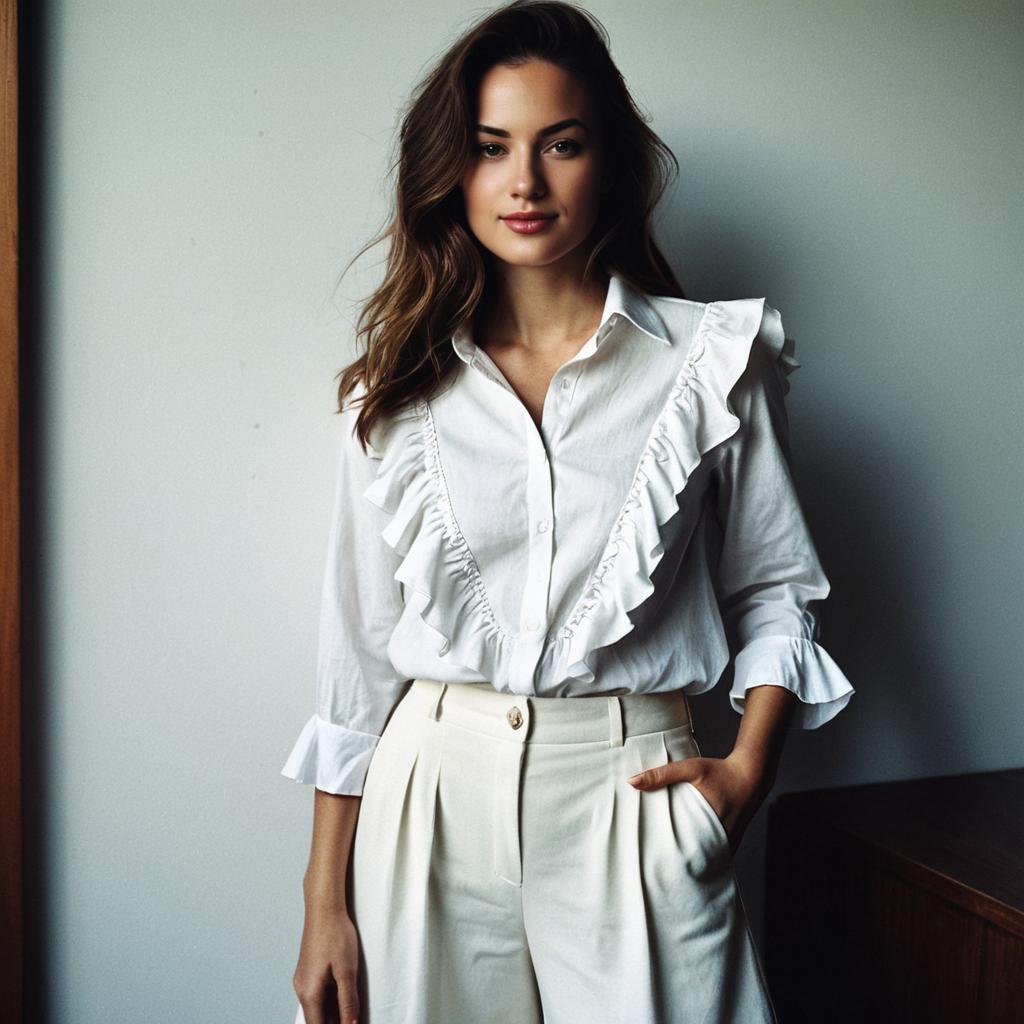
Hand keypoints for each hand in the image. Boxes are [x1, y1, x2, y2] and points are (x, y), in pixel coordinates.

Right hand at [293, 904, 361, 1023]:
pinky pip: (317, 994)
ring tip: (352, 1009)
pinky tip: (344, 995)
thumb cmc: (335, 934)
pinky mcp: (309, 971)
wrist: (324, 908)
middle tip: (352, 1018)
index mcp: (309, 993)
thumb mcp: (347, 971)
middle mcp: (302, 989)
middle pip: (316, 1018)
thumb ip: (348, 1001)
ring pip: (318, 1006)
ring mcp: (304, 979)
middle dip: (334, 1022)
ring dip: (333, 1012)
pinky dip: (330, 1000)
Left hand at [627, 749, 772, 854]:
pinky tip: (690, 851)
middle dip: (680, 863)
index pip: (690, 855)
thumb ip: (662, 774)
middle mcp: (723, 839)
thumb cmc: (721, 771)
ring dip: (693, 859)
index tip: (655, 866)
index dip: (673, 862)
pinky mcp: (732, 838)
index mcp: (712, 828)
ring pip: (708, 857)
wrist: (752, 774)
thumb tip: (632, 781)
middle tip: (657, 868)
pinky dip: (704, 852)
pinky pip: (716, 851)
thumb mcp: (691, 768)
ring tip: (670, 864)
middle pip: (698, 859)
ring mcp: (730, 841)